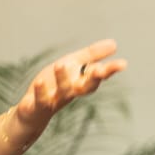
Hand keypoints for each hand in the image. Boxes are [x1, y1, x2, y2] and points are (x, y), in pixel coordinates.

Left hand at [13, 38, 127, 130]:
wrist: (31, 111)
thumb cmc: (53, 85)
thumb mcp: (71, 65)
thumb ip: (91, 56)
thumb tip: (114, 44)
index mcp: (80, 81)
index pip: (98, 75)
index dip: (110, 70)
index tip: (123, 64)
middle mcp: (70, 92)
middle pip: (86, 87)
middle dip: (94, 78)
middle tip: (101, 70)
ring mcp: (55, 100)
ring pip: (63, 92)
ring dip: (62, 79)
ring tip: (60, 64)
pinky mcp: (37, 106)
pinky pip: (40, 100)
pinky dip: (40, 92)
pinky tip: (40, 82)